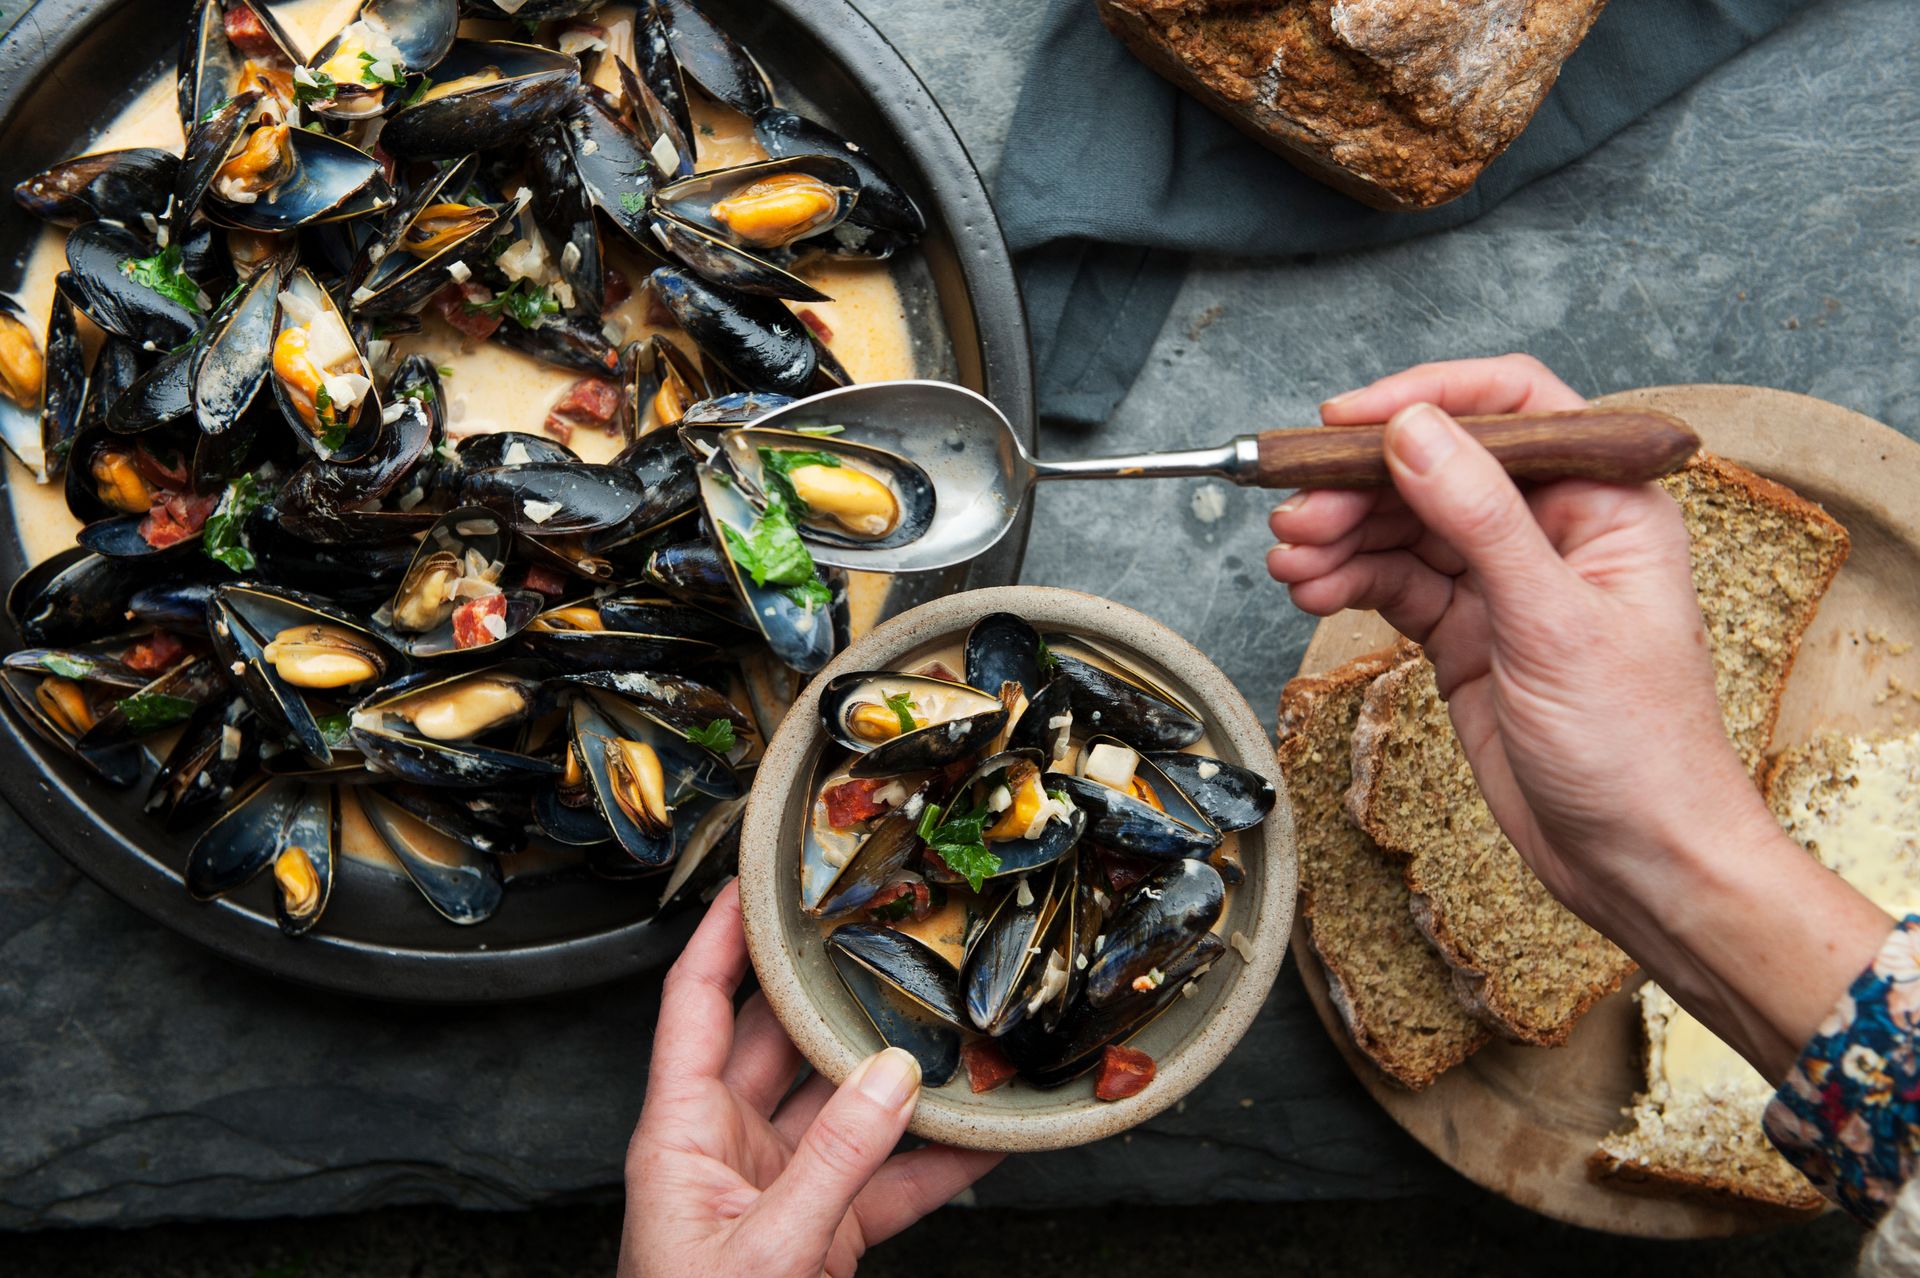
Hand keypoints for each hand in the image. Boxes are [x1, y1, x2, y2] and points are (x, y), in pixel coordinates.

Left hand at [619, 882, 1000, 1277]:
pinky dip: (936, 1164)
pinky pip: (886, 1183)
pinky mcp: (822, 1236)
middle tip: (884, 938)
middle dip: (832, 997)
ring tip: (956, 1032)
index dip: (721, 937)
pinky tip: (984, 1140)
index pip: (694, 1006)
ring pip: (846, 1110)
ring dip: (901, 1080)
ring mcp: (778, 1189)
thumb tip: (896, 1077)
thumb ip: (835, 1162)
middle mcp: (727, 1148)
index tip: (760, 882)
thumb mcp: (766, 1250)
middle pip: (781, 1045)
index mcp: (680, 1134)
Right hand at [1267, 355, 1890, 1077]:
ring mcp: (1506, 582)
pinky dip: (1348, 580)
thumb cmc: (1638, 749)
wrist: (1637, 860)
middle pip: (1440, 467)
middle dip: (1362, 484)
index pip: (1513, 406)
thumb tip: (1416, 432)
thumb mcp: (1554, 621)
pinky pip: (1395, 583)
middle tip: (1296, 510)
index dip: (1428, 399)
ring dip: (1342, 535)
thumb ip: (1481, 518)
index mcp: (1606, 501)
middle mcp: (1554, 529)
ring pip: (1406, 526)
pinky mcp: (1468, 632)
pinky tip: (1311, 588)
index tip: (1349, 419)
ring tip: (1290, 558)